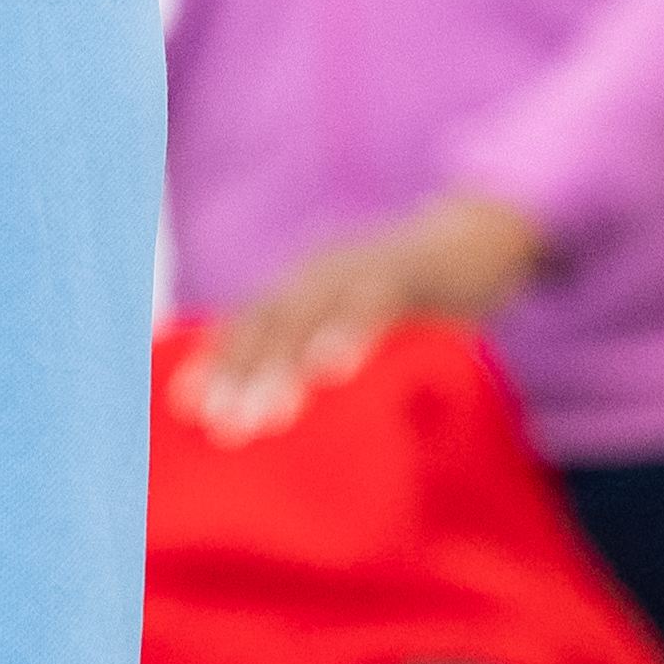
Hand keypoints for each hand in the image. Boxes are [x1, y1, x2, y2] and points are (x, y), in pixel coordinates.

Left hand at [169, 192, 553, 442]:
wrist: (479, 234)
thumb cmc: (415, 298)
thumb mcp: (363, 326)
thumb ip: (325, 358)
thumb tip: (289, 423)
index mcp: (302, 285)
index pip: (247, 322)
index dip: (215, 360)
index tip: (184, 408)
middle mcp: (319, 270)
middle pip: (268, 321)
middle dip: (240, 374)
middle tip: (223, 428)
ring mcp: (359, 265)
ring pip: (311, 314)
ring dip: (284, 365)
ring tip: (265, 416)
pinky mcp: (406, 269)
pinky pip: (374, 301)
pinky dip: (349, 333)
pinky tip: (332, 370)